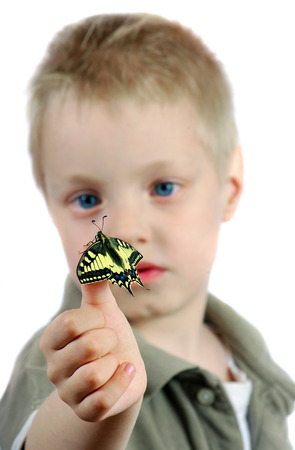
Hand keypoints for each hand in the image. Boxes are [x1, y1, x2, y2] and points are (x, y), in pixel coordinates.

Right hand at [40, 281, 146, 421]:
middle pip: (88, 346)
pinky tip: (125, 372)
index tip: (101, 323)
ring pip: (95, 374)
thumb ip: (97, 282)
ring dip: (115, 363)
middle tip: (109, 345)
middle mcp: (53, 367)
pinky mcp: (86, 412)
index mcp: (52, 339)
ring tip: (113, 362)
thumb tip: (97, 249)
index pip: (71, 322)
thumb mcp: (104, 308)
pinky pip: (104, 399)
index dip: (96, 320)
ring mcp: (67, 392)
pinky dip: (122, 382)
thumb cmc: (110, 336)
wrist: (124, 371)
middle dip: (110, 340)